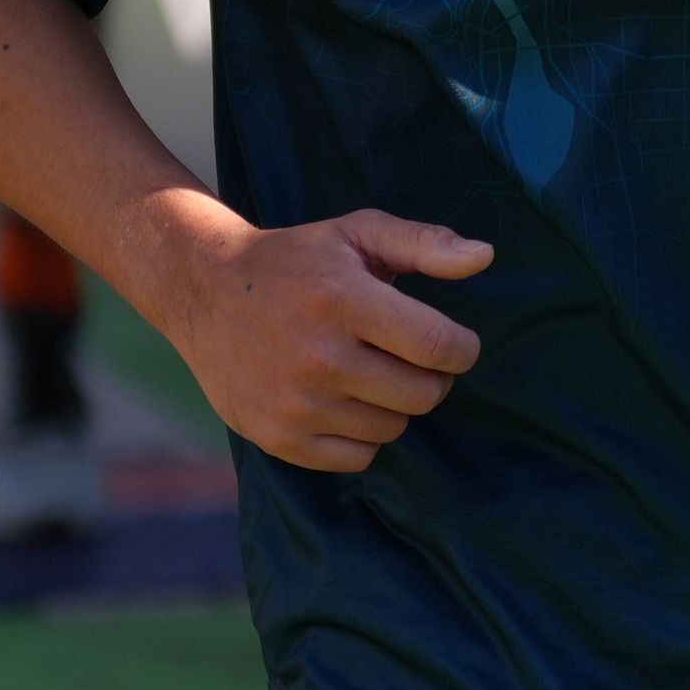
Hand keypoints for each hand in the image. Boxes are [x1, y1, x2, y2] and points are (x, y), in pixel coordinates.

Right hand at [153, 204, 493, 473]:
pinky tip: (342, 400)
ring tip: (367, 373)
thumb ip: (425, 243)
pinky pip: (357, 456)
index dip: (462, 349)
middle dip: (430, 377)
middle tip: (408, 357)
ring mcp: (296, 401)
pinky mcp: (278, 435)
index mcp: (343, 299)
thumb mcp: (357, 233)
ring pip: (392, 427)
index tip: (455, 345)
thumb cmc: (296, 261)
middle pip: (422, 394)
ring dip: (393, 404)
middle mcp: (319, 355)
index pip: (437, 346)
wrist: (204, 290)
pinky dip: (361, 434)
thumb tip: (485, 257)